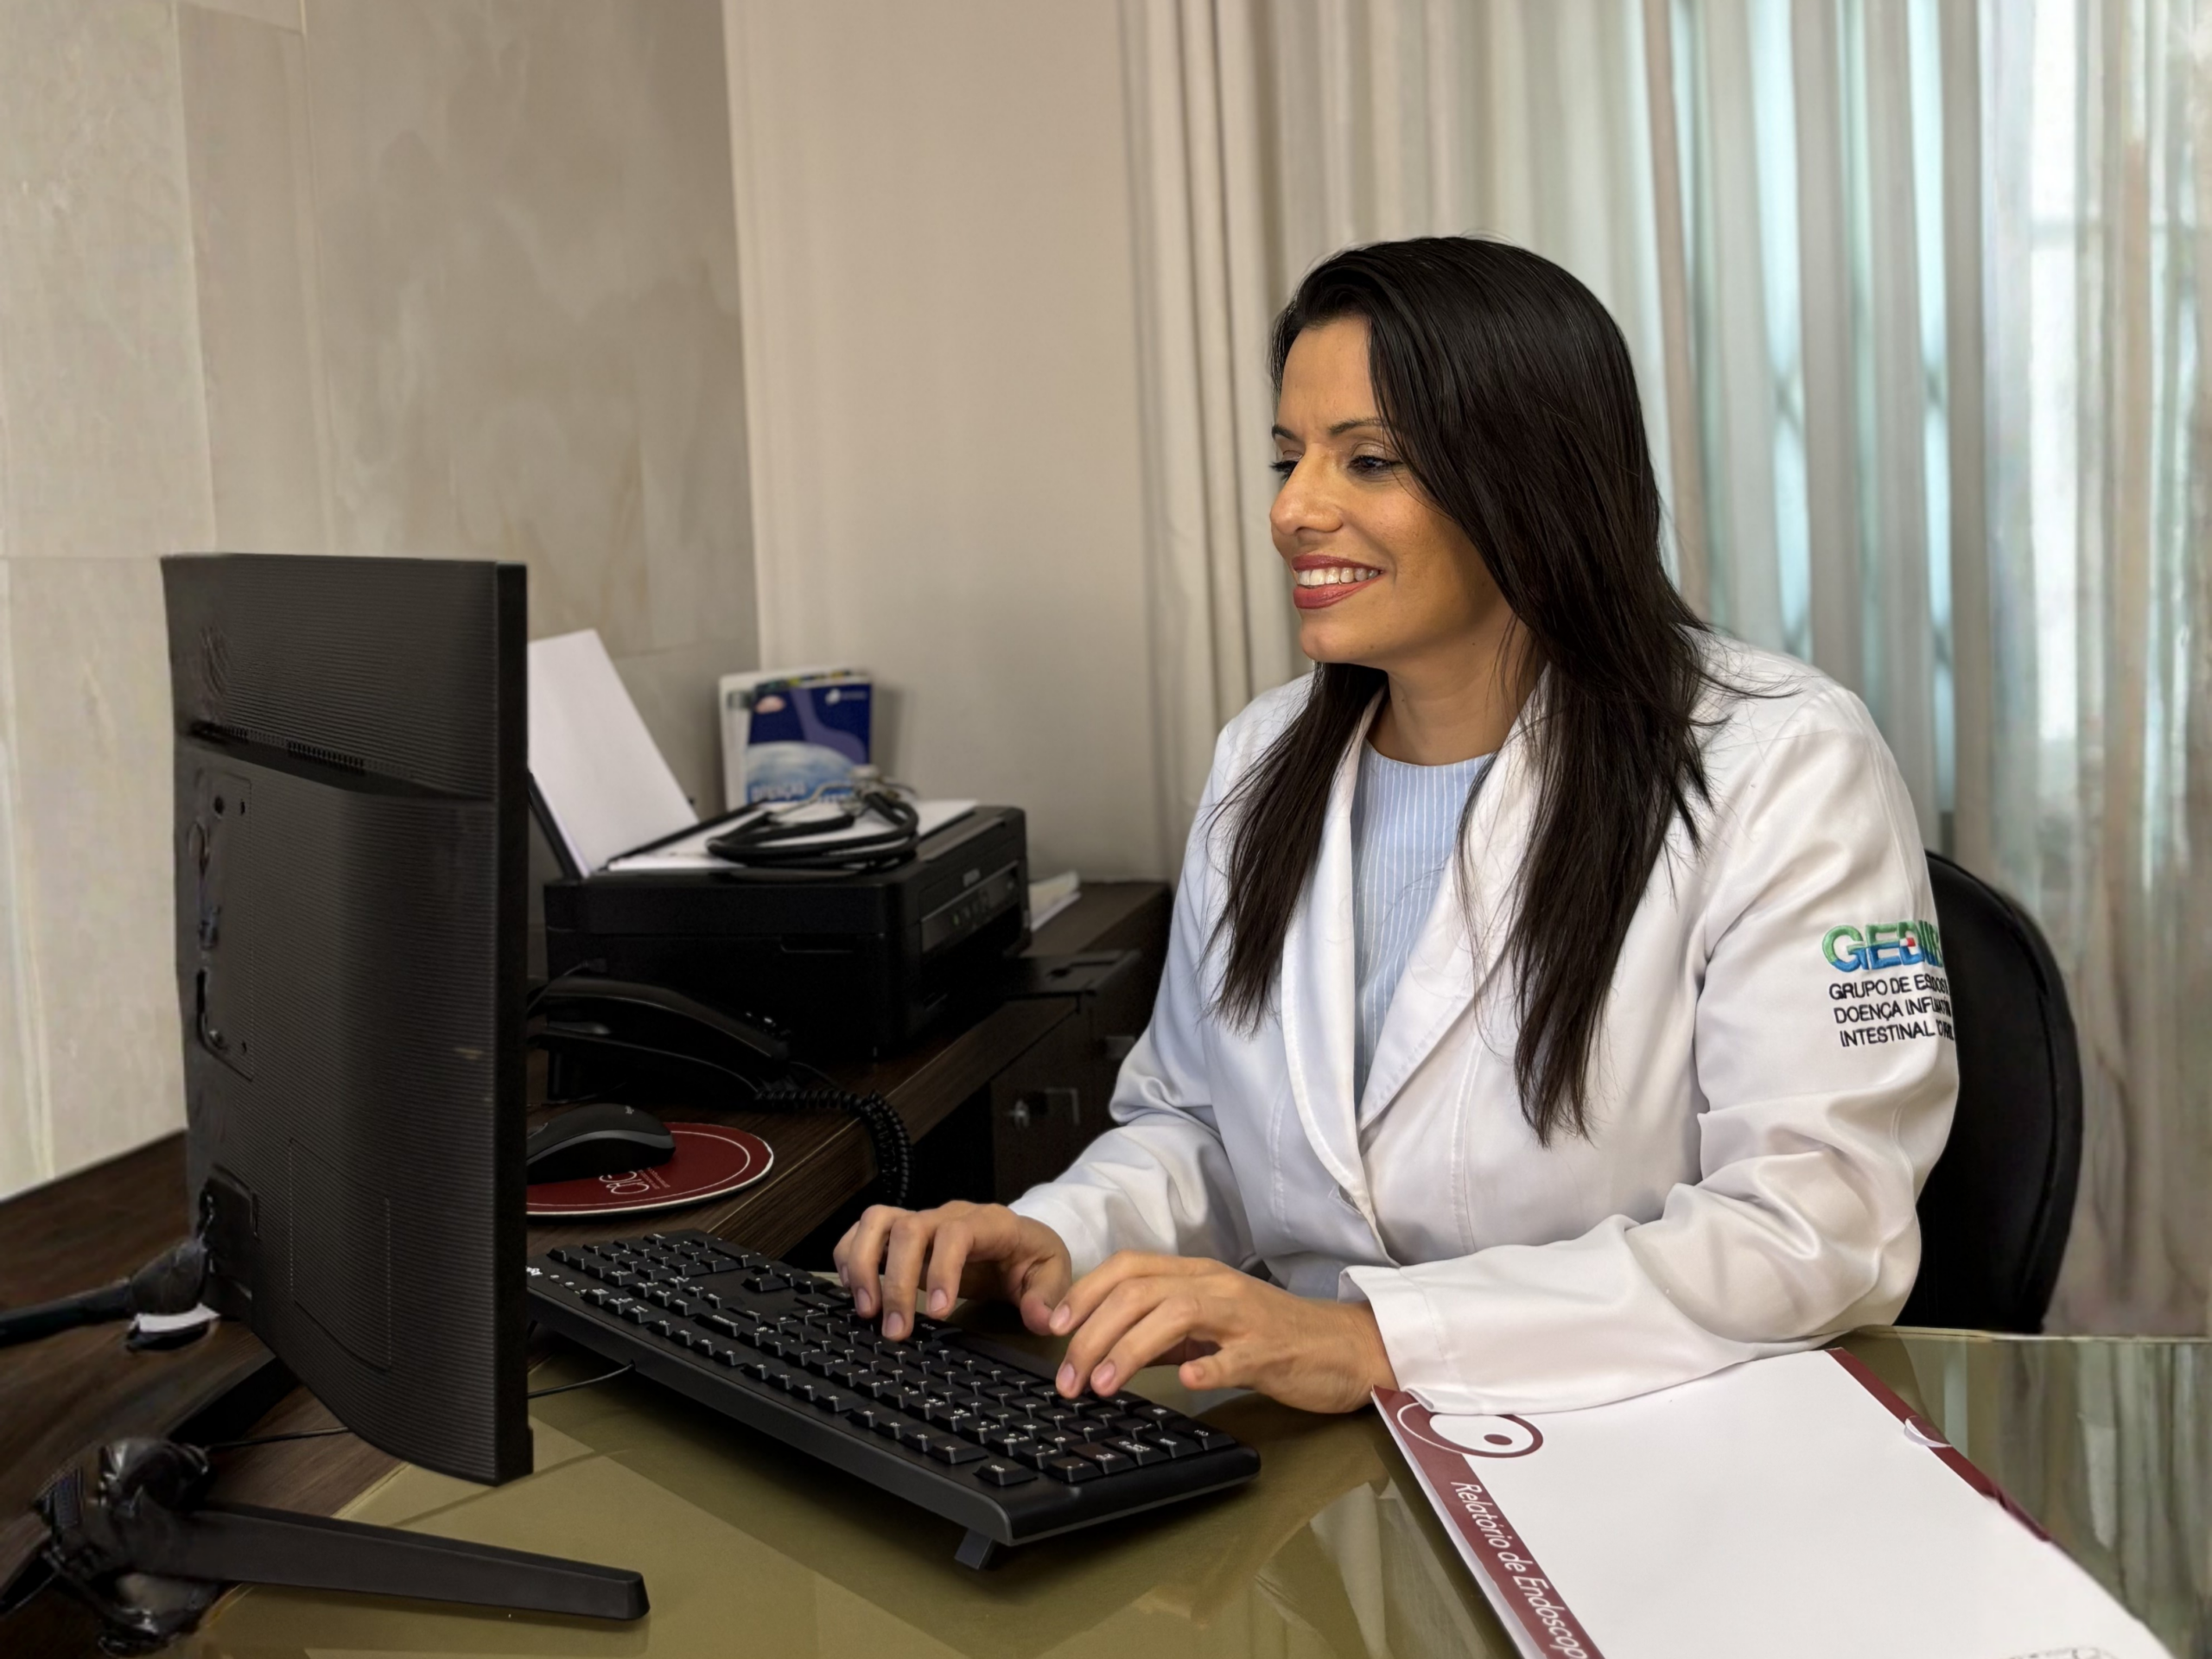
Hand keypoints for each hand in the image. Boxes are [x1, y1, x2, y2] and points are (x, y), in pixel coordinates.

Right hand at [832, 1201, 1072, 1340]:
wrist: (1017, 1241)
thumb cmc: (1031, 1257)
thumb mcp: (1052, 1274)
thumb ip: (1048, 1296)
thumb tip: (1041, 1319)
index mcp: (989, 1224)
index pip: (958, 1233)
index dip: (943, 1269)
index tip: (938, 1313)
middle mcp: (948, 1216)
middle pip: (910, 1229)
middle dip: (898, 1282)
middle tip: (896, 1330)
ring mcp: (921, 1222)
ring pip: (878, 1221)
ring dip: (864, 1264)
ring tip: (865, 1310)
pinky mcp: (899, 1234)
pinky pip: (864, 1229)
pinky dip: (850, 1254)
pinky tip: (851, 1288)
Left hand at [1048, 1252, 1396, 1414]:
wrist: (1347, 1348)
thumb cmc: (1277, 1337)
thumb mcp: (1211, 1326)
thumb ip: (1164, 1332)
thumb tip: (1106, 1348)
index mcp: (1199, 1276)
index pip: (1129, 1268)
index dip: (1086, 1293)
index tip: (1056, 1329)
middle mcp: (1216, 1286)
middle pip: (1140, 1292)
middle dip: (1093, 1333)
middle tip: (1067, 1377)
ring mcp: (1244, 1317)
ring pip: (1175, 1315)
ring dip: (1129, 1349)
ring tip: (1101, 1385)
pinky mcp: (1270, 1351)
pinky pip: (1233, 1356)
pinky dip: (1205, 1367)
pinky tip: (1184, 1384)